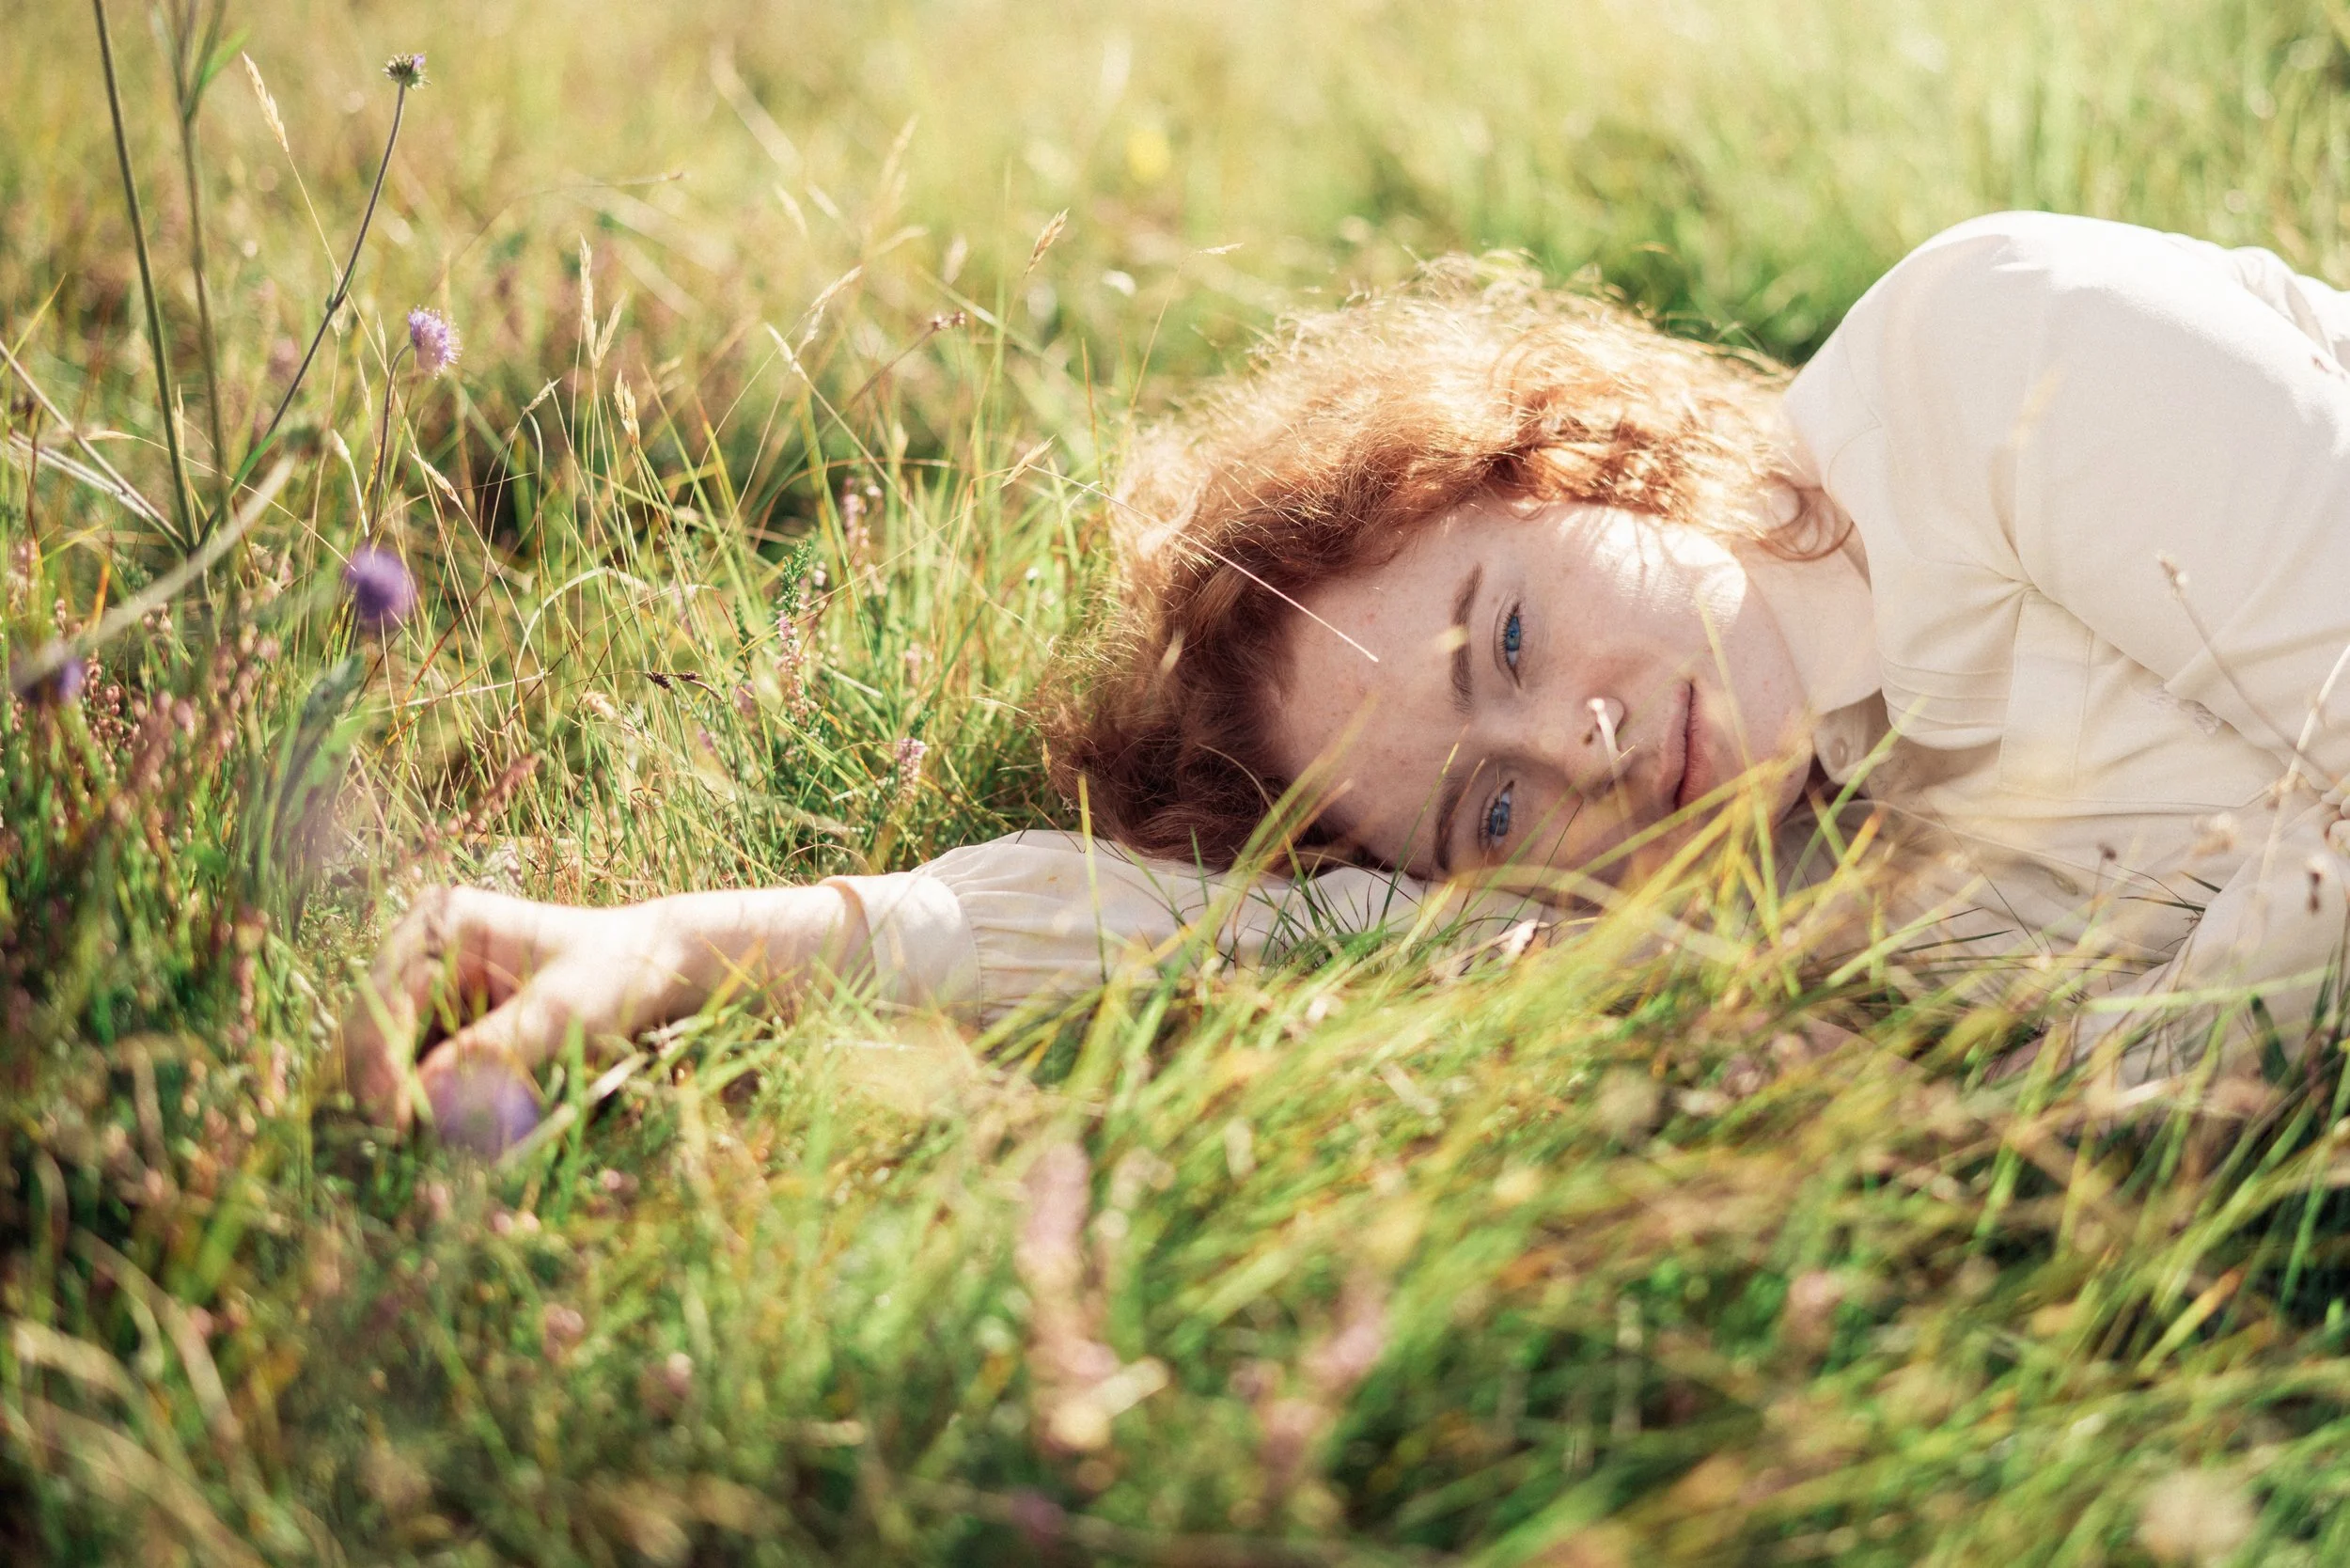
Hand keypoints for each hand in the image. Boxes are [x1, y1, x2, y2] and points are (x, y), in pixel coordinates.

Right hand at [341, 882, 862, 1141]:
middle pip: (368, 1025)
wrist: (658, 968)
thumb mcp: (560, 1012)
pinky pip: (414, 1063)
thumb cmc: (615, 976)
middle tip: (393, 1146)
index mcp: (441, 922)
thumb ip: (493, 1050)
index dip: (378, 1062)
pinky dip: (419, 1097)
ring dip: (394, 1097)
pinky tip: (431, 1132)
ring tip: (411, 1147)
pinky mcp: (444, 1016)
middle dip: (376, 1085)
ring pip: (385, 1051)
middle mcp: (421, 945)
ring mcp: (429, 982)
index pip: (384, 999)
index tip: (390, 1120)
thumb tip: (427, 1093)